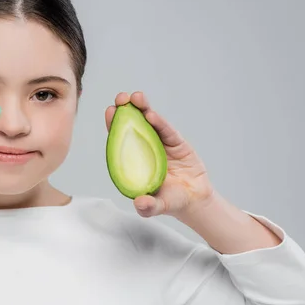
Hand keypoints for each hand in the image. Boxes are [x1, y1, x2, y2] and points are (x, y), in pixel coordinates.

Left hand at [105, 91, 214, 217]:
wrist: (194, 199)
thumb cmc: (170, 201)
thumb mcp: (158, 206)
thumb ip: (149, 207)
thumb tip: (140, 203)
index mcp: (132, 161)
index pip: (119, 140)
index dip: (114, 126)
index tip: (110, 111)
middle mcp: (143, 149)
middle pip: (131, 126)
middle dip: (125, 111)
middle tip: (121, 98)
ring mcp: (160, 144)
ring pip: (149, 123)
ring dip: (142, 109)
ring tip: (136, 97)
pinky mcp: (176, 143)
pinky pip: (166, 131)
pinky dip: (160, 123)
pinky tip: (152, 115)